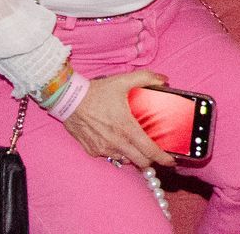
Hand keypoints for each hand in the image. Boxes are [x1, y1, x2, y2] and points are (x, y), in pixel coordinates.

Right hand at [61, 71, 175, 167]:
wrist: (68, 100)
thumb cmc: (97, 91)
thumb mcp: (123, 80)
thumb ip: (147, 78)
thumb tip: (164, 80)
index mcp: (126, 128)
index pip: (149, 150)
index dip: (162, 158)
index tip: (171, 161)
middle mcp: (115, 142)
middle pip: (140, 162)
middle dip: (150, 160)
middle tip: (155, 152)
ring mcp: (103, 149)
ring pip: (125, 160)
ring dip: (133, 156)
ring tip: (137, 145)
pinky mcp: (92, 151)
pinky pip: (110, 157)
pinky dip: (117, 152)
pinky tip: (118, 141)